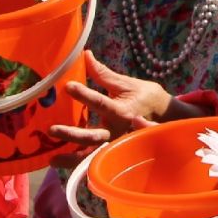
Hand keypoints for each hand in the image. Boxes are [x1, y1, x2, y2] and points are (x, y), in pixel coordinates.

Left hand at [50, 51, 172, 150]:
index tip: (68, 86)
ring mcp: (115, 143)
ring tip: (52, 159)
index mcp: (123, 112)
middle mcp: (118, 131)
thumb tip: (85, 55)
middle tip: (52, 129)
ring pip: (92, 154)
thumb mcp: (126, 83)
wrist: (165, 117)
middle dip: (73, 135)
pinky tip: (57, 161)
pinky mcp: (111, 150)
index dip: (84, 95)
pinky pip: (92, 158)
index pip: (101, 103)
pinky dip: (76, 162)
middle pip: (94, 136)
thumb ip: (103, 74)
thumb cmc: (145, 97)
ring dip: (72, 157)